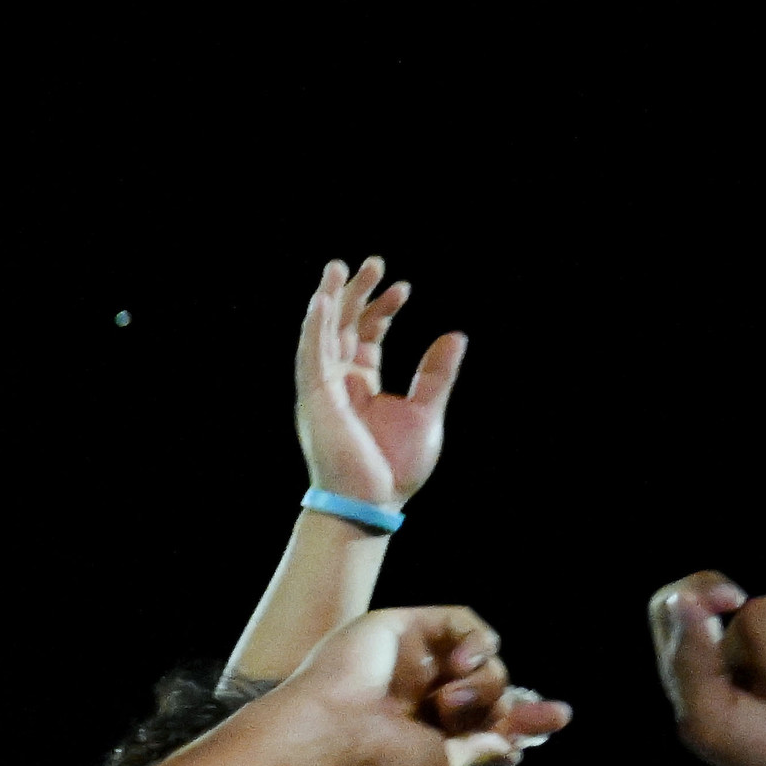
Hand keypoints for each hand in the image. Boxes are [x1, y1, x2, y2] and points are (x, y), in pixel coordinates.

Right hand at [268, 604, 565, 765]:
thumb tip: (513, 749)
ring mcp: (416, 658)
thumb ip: (479, 749)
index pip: (491, 716)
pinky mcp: (406, 627)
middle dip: (503, 703)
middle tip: (498, 717)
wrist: (327, 734)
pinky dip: (475, 640)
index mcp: (430, 728)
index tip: (556, 720)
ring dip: (483, 682)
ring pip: (484, 657)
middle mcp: (425, 691)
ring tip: (447, 703)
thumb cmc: (376, 760)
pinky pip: (463, 621)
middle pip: (494, 686)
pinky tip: (461, 662)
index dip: (525, 717)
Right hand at [294, 257, 463, 509]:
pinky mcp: (315, 398)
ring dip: (329, 299)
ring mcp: (323, 390)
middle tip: (373, 262)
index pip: (366, 336)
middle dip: (355, 293)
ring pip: (322, 333)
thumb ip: (436, 373)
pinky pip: (311, 355)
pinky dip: (313, 327)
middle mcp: (339, 383)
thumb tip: (455, 335)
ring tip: (339, 267)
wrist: (372, 502)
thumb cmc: (394, 468)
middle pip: (342, 326)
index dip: (382, 309)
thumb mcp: (426, 411)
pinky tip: (320, 300)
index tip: (403, 288)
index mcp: (362, 385)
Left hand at [653, 573, 765, 765]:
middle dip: (765, 637)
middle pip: (751, 610)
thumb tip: (683, 601)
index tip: (730, 601)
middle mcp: (736, 653)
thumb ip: (690, 663)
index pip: (672, 605)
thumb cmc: (761, 761)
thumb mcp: (712, 722)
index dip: (698, 590)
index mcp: (692, 669)